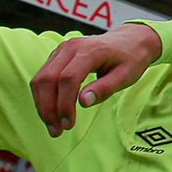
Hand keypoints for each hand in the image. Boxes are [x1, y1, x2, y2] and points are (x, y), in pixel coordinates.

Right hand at [30, 24, 162, 136]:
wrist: (129, 40)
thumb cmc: (130, 59)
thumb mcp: (126, 76)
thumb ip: (105, 88)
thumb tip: (83, 102)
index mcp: (90, 50)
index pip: (68, 78)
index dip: (65, 104)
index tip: (68, 124)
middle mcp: (71, 47)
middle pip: (48, 79)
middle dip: (48, 108)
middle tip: (56, 131)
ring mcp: (62, 50)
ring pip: (41, 78)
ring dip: (42, 105)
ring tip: (52, 126)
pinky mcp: (58, 56)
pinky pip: (43, 76)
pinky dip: (43, 96)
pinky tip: (52, 112)